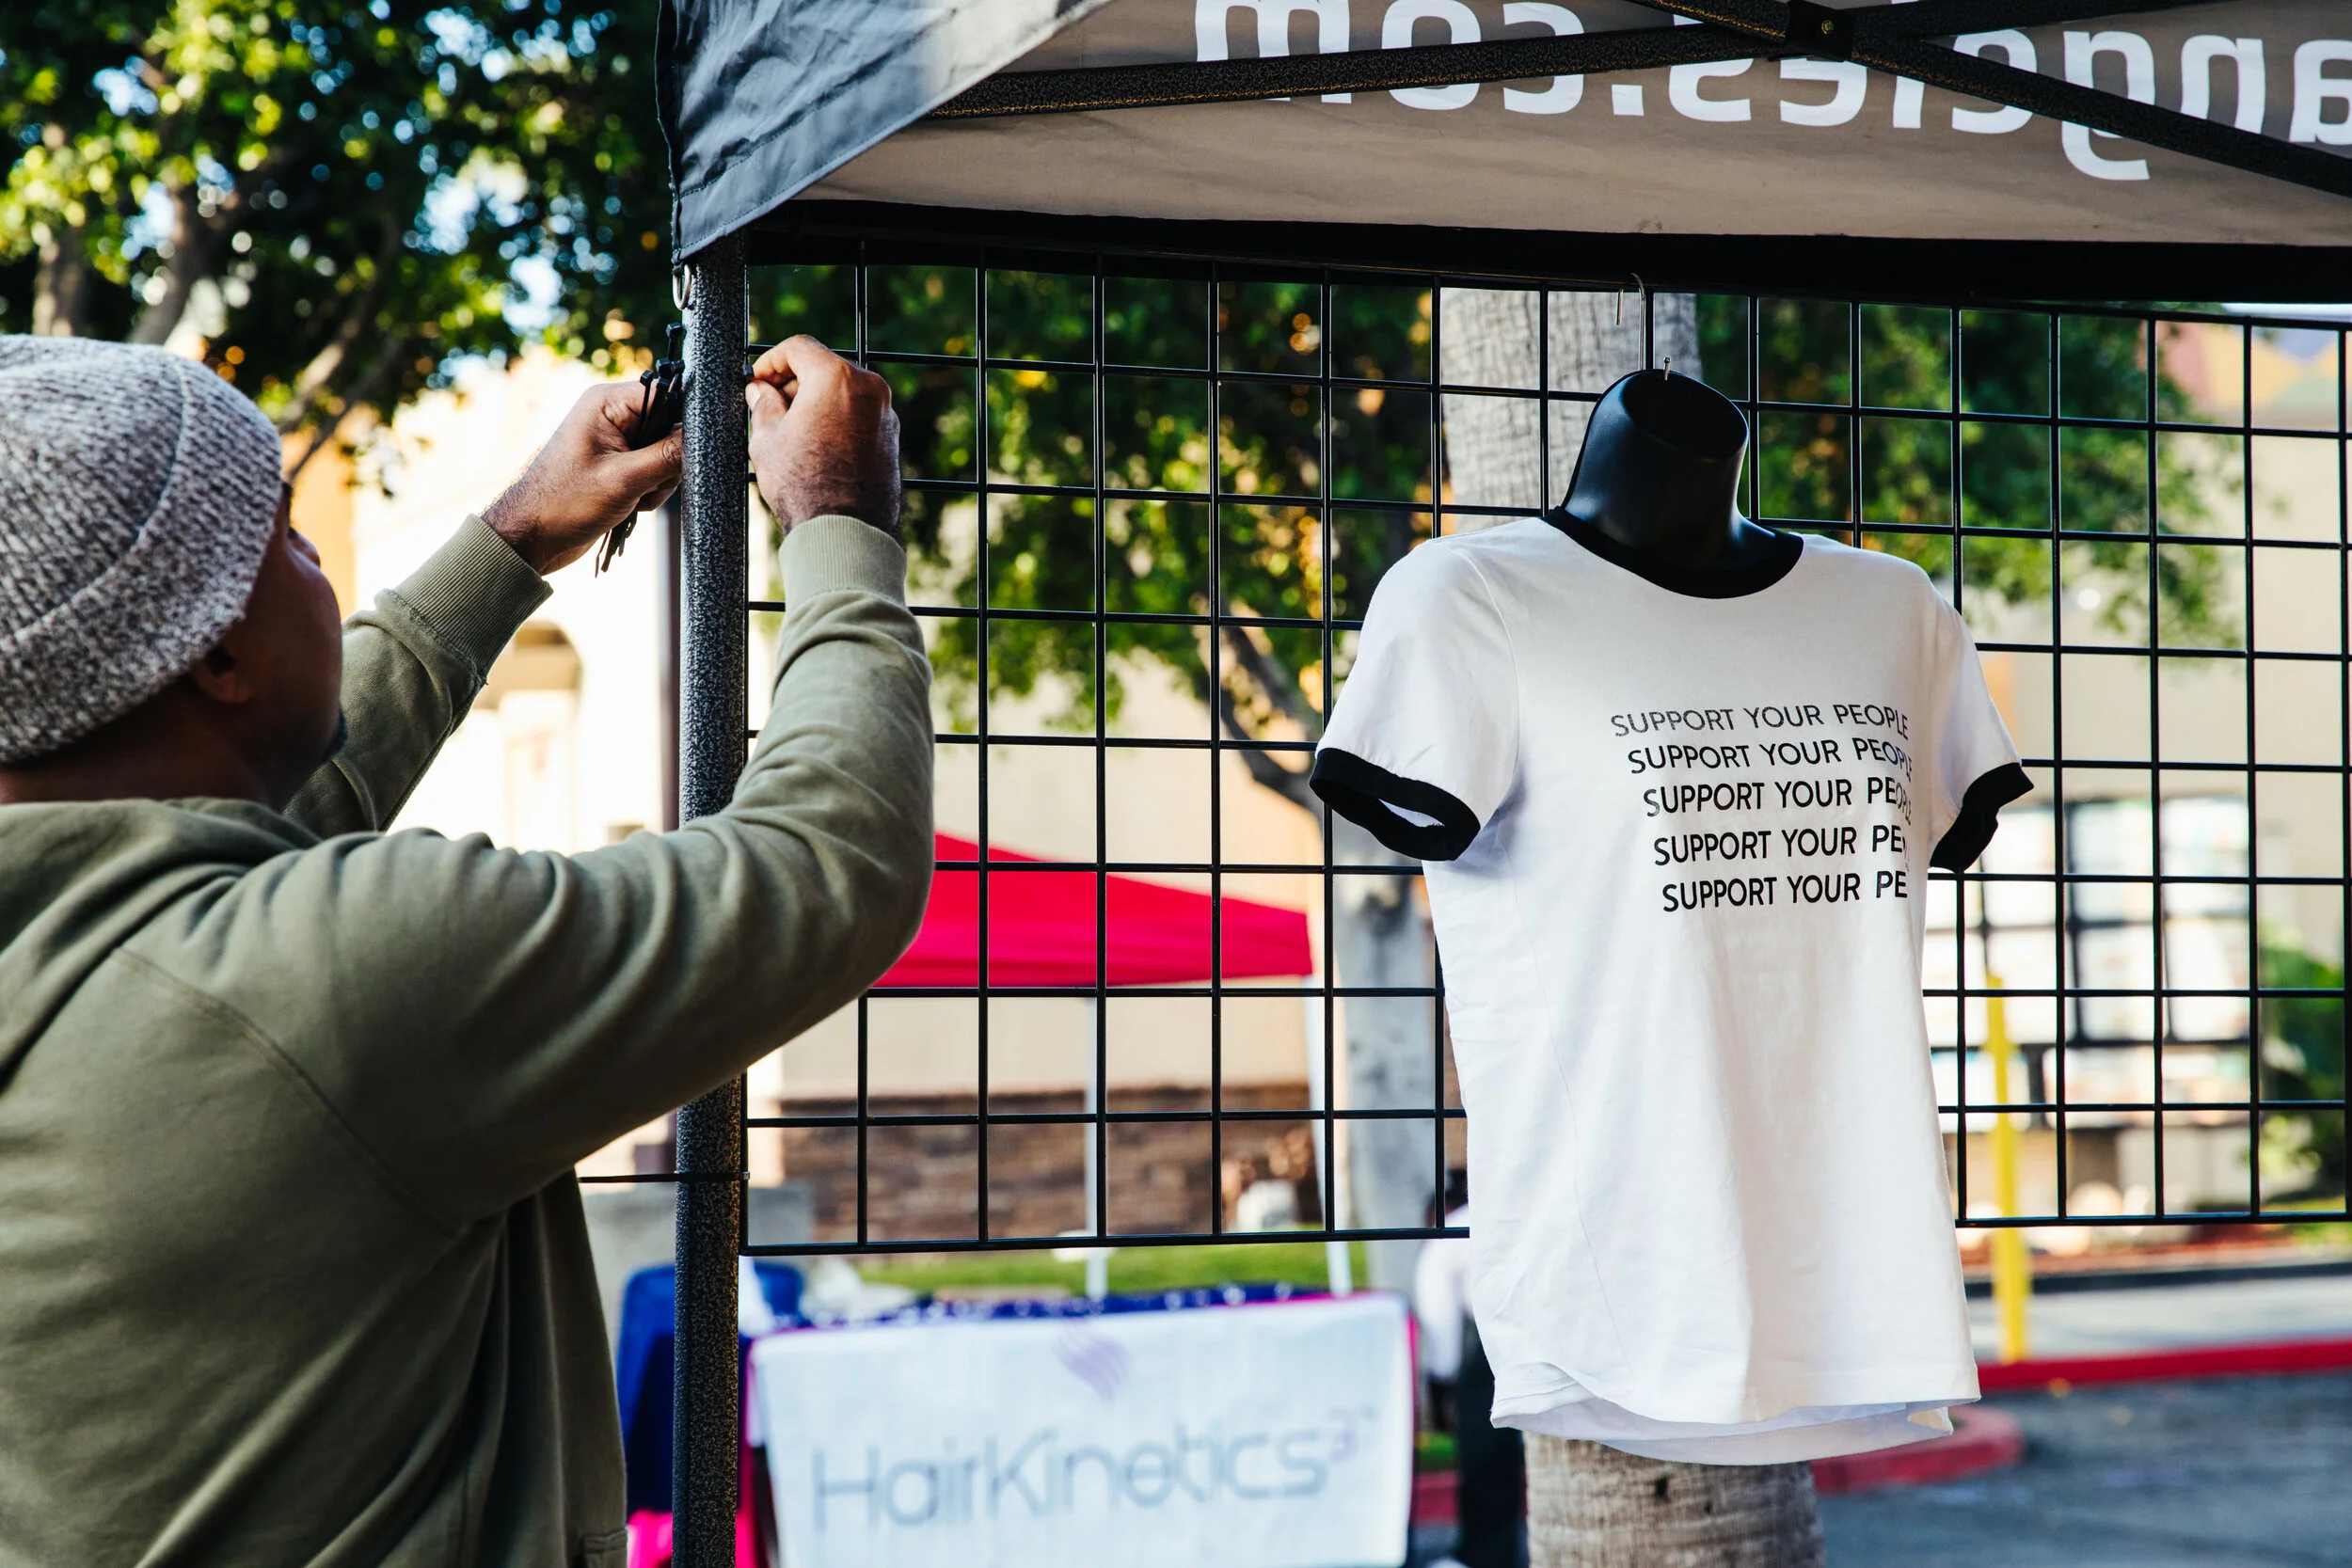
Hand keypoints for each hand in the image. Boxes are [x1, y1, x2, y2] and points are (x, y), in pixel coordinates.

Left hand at [482, 382, 682, 573]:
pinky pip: (655, 470)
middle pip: (669, 427)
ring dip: (660, 481)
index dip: (682, 423)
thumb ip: (668, 456)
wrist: (535, 537)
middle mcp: (612, 415)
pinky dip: (652, 489)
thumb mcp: (624, 479)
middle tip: (647, 484)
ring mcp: (616, 440)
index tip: (686, 452)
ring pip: (667, 453)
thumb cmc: (565, 503)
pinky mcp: (620, 463)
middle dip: (668, 461)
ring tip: (635, 497)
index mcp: (607, 402)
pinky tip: (634, 503)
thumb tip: (702, 438)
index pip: (665, 395)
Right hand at [745, 336, 900, 537]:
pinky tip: (815, 444)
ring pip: (843, 392)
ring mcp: (885, 413)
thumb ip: (763, 404)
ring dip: (815, 401)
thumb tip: (760, 390)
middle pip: (824, 367)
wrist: (845, 531)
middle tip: (768, 405)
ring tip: (789, 430)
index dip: (771, 360)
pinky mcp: (892, 437)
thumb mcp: (767, 439)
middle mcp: (869, 388)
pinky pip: (858, 414)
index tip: (758, 380)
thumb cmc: (804, 485)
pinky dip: (836, 418)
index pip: (799, 347)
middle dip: (793, 382)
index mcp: (837, 378)